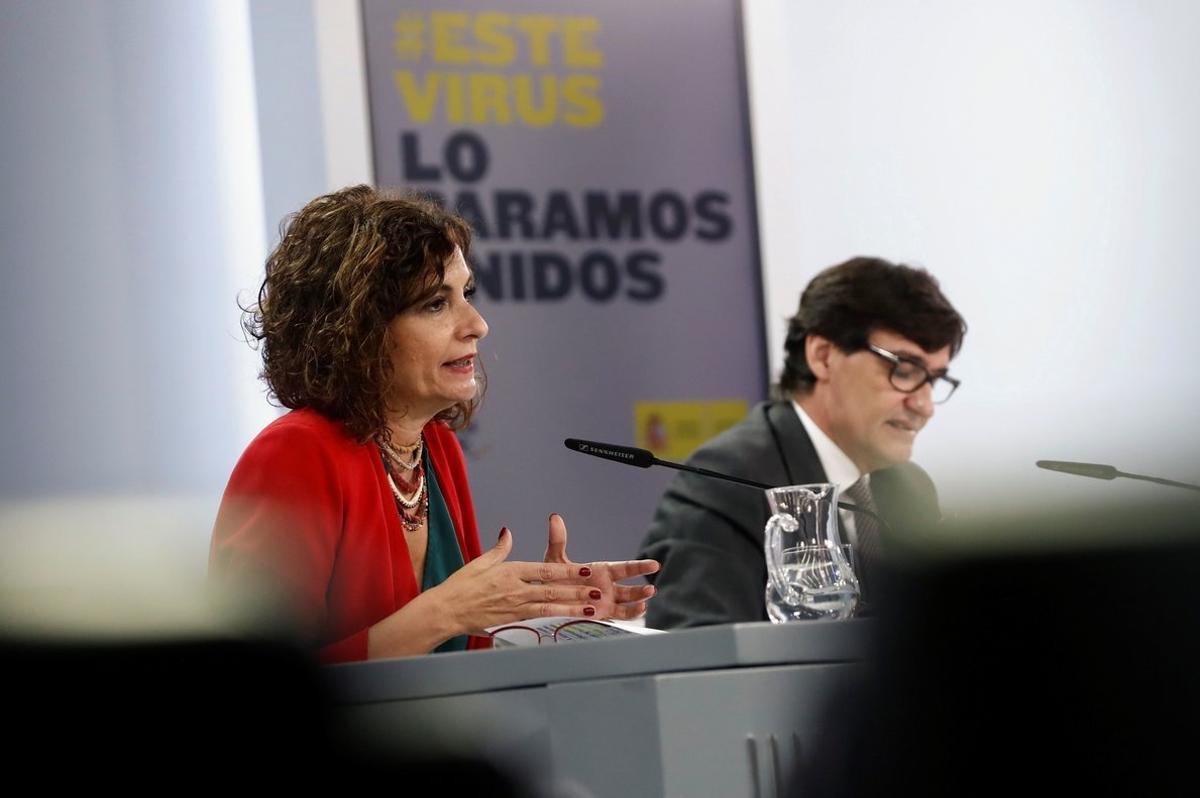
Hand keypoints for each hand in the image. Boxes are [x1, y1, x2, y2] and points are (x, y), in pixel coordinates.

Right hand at [434, 527, 603, 635]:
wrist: (444, 611)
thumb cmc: (459, 587)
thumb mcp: (480, 563)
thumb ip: (499, 549)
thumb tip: (508, 533)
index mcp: (509, 571)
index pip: (545, 570)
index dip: (568, 571)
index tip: (585, 569)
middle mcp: (515, 589)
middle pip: (552, 588)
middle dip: (577, 589)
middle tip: (598, 590)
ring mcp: (514, 607)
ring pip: (549, 606)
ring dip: (572, 606)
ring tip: (592, 607)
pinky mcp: (511, 621)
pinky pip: (538, 619)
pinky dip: (556, 618)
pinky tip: (569, 619)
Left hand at [543, 512, 658, 620]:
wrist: (547, 599)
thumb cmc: (554, 578)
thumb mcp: (555, 559)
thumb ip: (558, 540)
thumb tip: (554, 517)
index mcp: (602, 571)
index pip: (625, 569)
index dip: (640, 567)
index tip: (654, 565)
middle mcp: (608, 586)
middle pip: (630, 587)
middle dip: (641, 589)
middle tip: (651, 589)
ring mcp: (607, 601)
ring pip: (628, 601)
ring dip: (638, 601)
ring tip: (646, 601)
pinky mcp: (603, 614)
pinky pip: (620, 614)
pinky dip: (630, 613)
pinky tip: (639, 610)